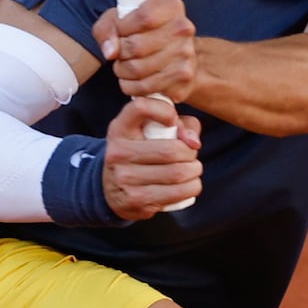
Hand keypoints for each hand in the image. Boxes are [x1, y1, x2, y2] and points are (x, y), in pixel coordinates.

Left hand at [93, 0, 201, 100]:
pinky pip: (145, 87)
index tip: (120, 32)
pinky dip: (131, 86)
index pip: (143, 17)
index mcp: (172, 7)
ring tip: (124, 67)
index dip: (123, 28)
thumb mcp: (121, 20)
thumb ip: (107, 28)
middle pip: (136, 46)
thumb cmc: (144, 33)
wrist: (176, 55)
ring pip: (137, 69)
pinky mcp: (182, 80)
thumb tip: (110, 52)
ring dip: (122, 71)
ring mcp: (186, 56)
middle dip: (120, 53)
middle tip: (120, 54)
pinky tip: (133, 80)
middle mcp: (183, 30)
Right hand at [101, 96, 201, 219]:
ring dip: (194, 171)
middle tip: (191, 154)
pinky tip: (189, 184)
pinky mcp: (136, 200)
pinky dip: (192, 187)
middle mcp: (118, 152)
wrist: (112, 189)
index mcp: (120, 129)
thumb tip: (193, 141)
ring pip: (177, 173)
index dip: (165, 111)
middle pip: (171, 150)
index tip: (172, 120)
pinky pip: (177, 193)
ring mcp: (124, 178)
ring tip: (192, 169)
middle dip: (190, 152)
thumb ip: (179, 124)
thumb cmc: (141, 152)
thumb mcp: (150, 131)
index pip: (141, 107)